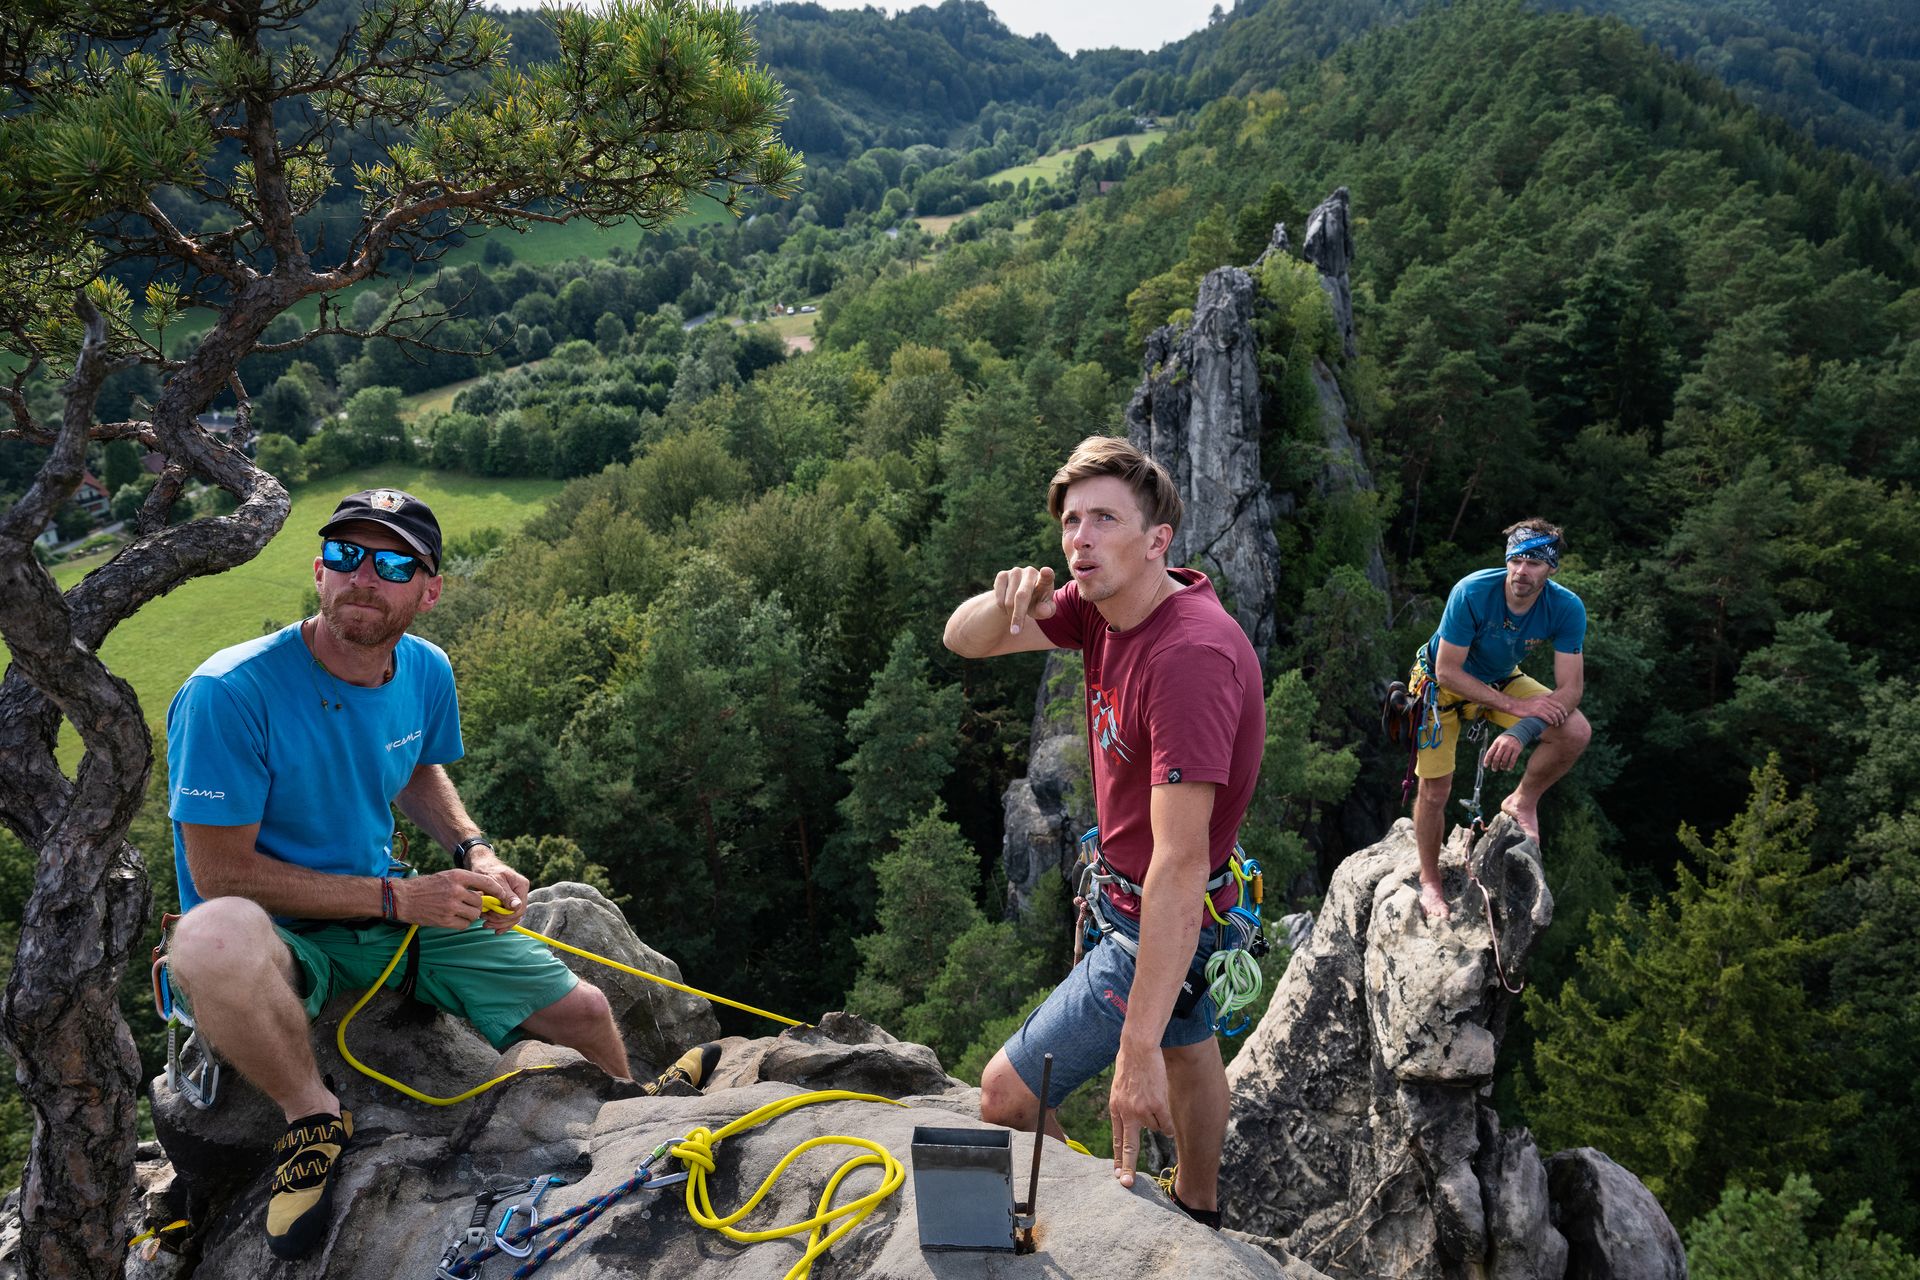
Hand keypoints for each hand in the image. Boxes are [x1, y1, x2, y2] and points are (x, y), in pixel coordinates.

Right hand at [395, 869, 513, 928]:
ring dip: (470, 915)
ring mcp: (450, 906)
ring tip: (459, 912)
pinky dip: (462, 923)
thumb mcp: (446, 877)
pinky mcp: (444, 920)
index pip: (487, 882)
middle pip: (480, 902)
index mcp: (457, 876)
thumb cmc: (426, 886)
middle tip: (469, 906)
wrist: (403, 898)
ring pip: (474, 915)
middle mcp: (456, 890)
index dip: (498, 891)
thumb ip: (465, 883)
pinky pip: (464, 925)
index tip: (502, 896)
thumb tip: (483, 895)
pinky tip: (453, 919)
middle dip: (478, 906)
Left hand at [468, 854, 529, 931]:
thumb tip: (516, 907)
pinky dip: (501, 923)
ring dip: (499, 923)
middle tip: (485, 922)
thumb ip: (506, 894)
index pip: (519, 908)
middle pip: (517, 915)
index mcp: (521, 886)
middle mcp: (521, 892)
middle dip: (501, 921)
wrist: (482, 865)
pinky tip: (494, 928)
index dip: (505, 916)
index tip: (490, 917)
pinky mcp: (509, 901)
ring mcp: (516, 897)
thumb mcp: (496, 881)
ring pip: (513, 917)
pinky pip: (509, 916)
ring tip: (486, 924)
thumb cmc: (487, 870)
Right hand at [993, 566, 1055, 634]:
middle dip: (1018, 615)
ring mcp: (1015, 571)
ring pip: (1008, 600)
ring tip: (1016, 612)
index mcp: (1045, 580)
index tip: (1046, 571)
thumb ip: (1046, 611)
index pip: (1048, 576)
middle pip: (1021, 596)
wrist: (1021, 596)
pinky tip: (1008, 605)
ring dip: (1010, 613)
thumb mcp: (1044, 610)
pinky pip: (999, 598)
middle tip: (1016, 632)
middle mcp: (1030, 572)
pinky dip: (1002, 608)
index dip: (1047, 574)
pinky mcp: (1002, 574)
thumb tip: (1043, 610)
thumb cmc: (1037, 604)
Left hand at [1108, 1041, 1172, 1186]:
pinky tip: (1163, 1105)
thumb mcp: (1119, 1087)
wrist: (1138, 1048)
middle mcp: (1127, 1113)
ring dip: (1159, 1118)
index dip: (1118, 1158)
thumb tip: (1135, 1120)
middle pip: (1129, 1147)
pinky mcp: (1157, 1106)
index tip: (1118, 1176)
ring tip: (1153, 1096)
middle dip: (1128, 1167)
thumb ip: (1124, 1105)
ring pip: (1157, 1128)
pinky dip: (1168, 1122)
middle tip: (1126, 1184)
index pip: (1117, 1139)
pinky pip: (1167, 1125)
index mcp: (1116, 1109)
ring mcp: (1142, 1111)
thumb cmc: (1130, 1064)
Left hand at [1484, 733, 1523, 770]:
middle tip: (1494, 769)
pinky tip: (1508, 769)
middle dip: (1494, 765)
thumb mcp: (1498, 741)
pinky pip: (1512, 760)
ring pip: (1504, 760)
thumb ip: (1493, 749)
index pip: (1490, 753)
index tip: (1486, 765)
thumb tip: (1488, 760)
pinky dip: (1510, 766)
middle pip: (1496, 757)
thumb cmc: (1505, 740)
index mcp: (1496, 743)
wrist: (1517, 734)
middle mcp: (1503, 745)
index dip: (1487, 760)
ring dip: (1502, 766)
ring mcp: (1510, 748)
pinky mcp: (1517, 750)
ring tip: (1502, 768)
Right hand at [1509, 693, 1567, 726]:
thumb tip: (1551, 702)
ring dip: (1556, 720)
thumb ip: (1544, 700)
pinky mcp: (1535, 712)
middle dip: (1561, 717)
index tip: (1565, 715)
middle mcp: (1543, 702)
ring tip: (1556, 724)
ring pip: (1553, 714)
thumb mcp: (1536, 699)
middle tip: (1561, 722)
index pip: (1558, 704)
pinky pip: (1546, 717)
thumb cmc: (1526, 704)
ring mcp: (1539, 706)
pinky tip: (1551, 724)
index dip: (1563, 710)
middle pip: (1557, 710)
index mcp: (1545, 698)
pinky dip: (1550, 721)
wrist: (1515, 705)